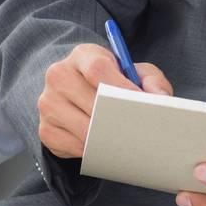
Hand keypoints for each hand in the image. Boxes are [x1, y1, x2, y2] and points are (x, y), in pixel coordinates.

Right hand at [36, 43, 172, 159]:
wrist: (77, 89)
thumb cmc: (111, 79)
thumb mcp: (133, 71)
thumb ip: (151, 80)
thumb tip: (160, 99)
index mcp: (82, 55)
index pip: (97, 69)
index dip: (120, 88)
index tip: (140, 103)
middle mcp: (59, 75)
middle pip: (89, 101)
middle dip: (117, 118)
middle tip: (138, 128)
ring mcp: (48, 103)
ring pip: (82, 128)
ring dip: (106, 137)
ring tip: (126, 140)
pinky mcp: (45, 129)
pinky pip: (73, 146)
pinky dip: (92, 150)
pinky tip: (105, 145)